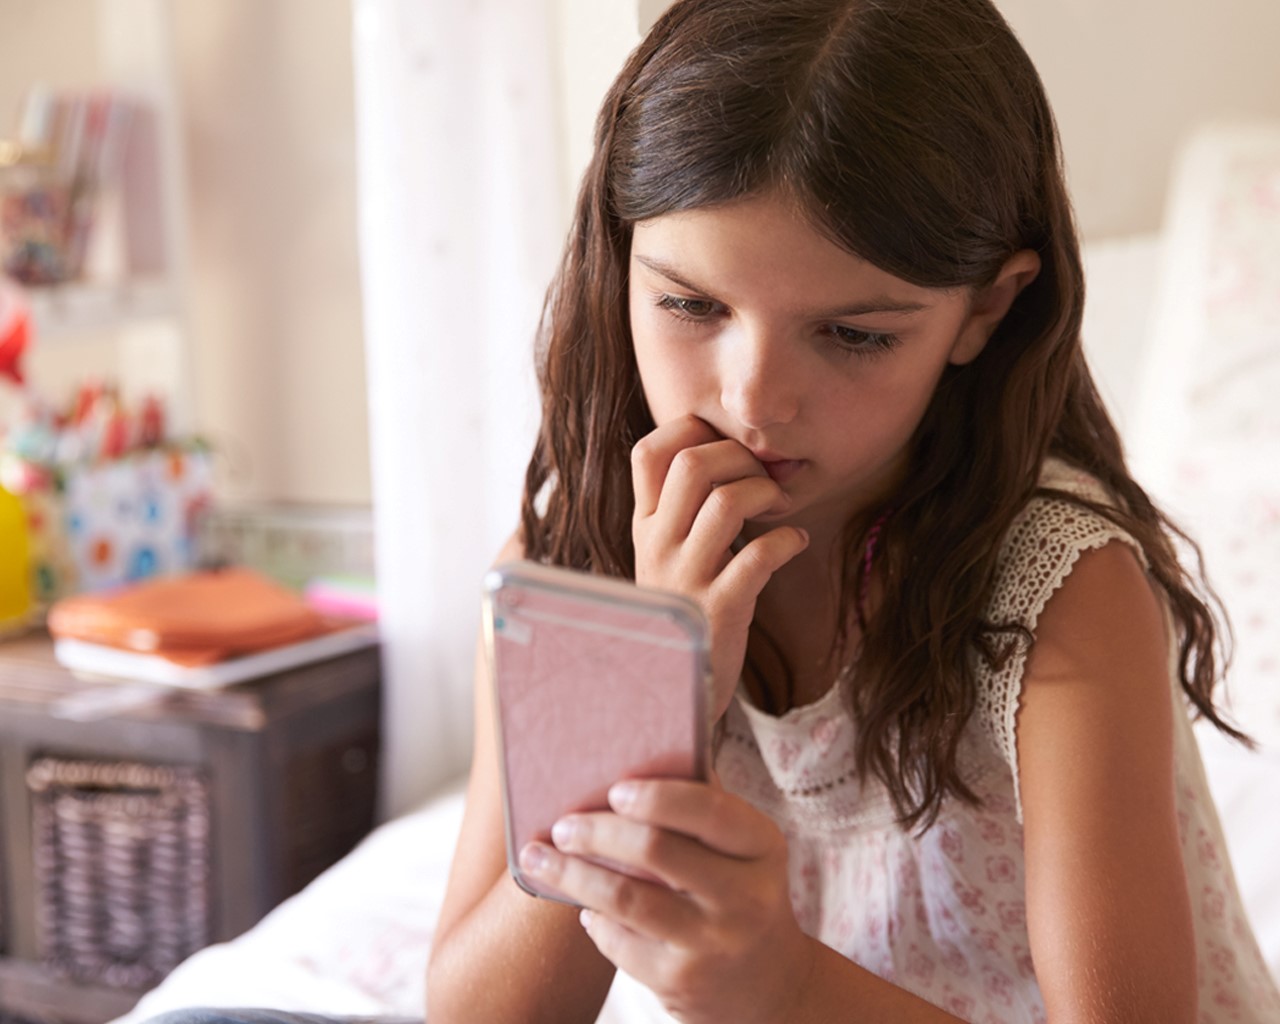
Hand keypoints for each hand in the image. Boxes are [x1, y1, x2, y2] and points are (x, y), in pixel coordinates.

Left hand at [518, 778, 816, 1023]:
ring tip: (540, 858)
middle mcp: (745, 897)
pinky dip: (594, 919)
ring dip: (574, 874)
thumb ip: (702, 807)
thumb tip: (636, 758)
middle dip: (598, 832)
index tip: (613, 789)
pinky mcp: (680, 981)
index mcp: (761, 847)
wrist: (769, 983)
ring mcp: (712, 943)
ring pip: (627, 899)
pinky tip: (584, 906)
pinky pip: (620, 942)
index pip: (709, 810)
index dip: (657, 797)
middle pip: (657, 851)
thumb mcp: (743, 849)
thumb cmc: (739, 891)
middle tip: (563, 826)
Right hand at [632, 415, 808, 716]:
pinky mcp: (719, 608)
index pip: (648, 452)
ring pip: (727, 501)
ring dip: (767, 493)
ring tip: (781, 509)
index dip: (691, 433)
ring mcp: (685, 577)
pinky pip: (759, 554)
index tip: (725, 448)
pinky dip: (789, 539)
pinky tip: (796, 542)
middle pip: (693, 464)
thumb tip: (725, 454)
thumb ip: (681, 511)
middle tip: (764, 480)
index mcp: (643, 526)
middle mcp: (656, 546)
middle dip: (741, 457)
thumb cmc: (686, 609)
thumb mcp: (667, 556)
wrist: (674, 686)